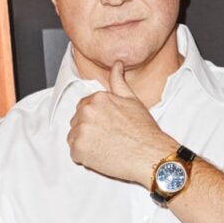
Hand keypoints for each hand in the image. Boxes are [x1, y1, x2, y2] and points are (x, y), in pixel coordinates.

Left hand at [67, 62, 174, 185]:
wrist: (149, 155)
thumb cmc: (143, 130)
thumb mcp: (132, 100)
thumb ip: (119, 81)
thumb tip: (116, 64)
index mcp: (97, 99)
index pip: (84, 107)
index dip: (95, 119)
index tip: (107, 127)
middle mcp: (86, 112)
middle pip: (77, 122)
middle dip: (89, 130)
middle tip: (108, 139)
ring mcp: (81, 131)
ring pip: (74, 138)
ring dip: (86, 144)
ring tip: (106, 148)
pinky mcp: (78, 149)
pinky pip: (74, 154)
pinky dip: (85, 157)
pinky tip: (102, 156)